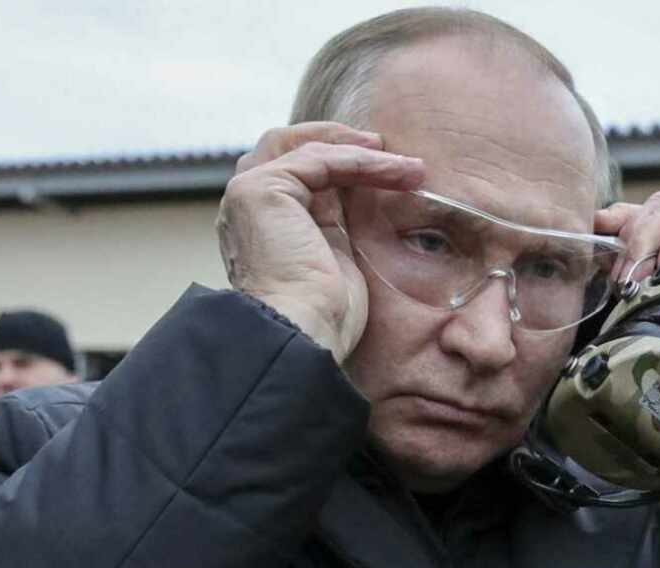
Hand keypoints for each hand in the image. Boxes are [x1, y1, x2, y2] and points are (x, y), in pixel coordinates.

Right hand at [216, 122, 424, 361]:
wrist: (303, 332)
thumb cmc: (325, 315)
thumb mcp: (335, 258)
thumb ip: (337, 222)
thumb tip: (368, 193)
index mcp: (263, 223)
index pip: (296, 171)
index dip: (339, 160)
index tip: (386, 167)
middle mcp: (248, 204)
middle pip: (290, 145)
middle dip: (342, 142)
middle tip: (389, 151)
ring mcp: (249, 193)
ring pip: (310, 149)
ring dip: (365, 154)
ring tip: (411, 168)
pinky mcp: (262, 189)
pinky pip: (319, 159)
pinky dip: (361, 162)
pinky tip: (395, 172)